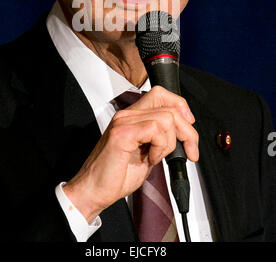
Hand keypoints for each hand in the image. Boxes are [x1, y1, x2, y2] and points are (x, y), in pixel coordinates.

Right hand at [63, 85, 198, 222]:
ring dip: (169, 143)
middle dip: (187, 131)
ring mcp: (124, 122)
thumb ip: (161, 139)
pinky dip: (160, 147)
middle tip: (190, 150)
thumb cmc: (116, 175)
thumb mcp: (147, 153)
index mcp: (132, 117)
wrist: (94, 190)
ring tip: (156, 156)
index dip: (180, 107)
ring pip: (166, 118)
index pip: (161, 94)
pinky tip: (150, 158)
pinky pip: (155, 129)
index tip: (189, 126)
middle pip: (169, 106)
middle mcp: (127, 115)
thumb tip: (183, 134)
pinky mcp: (122, 133)